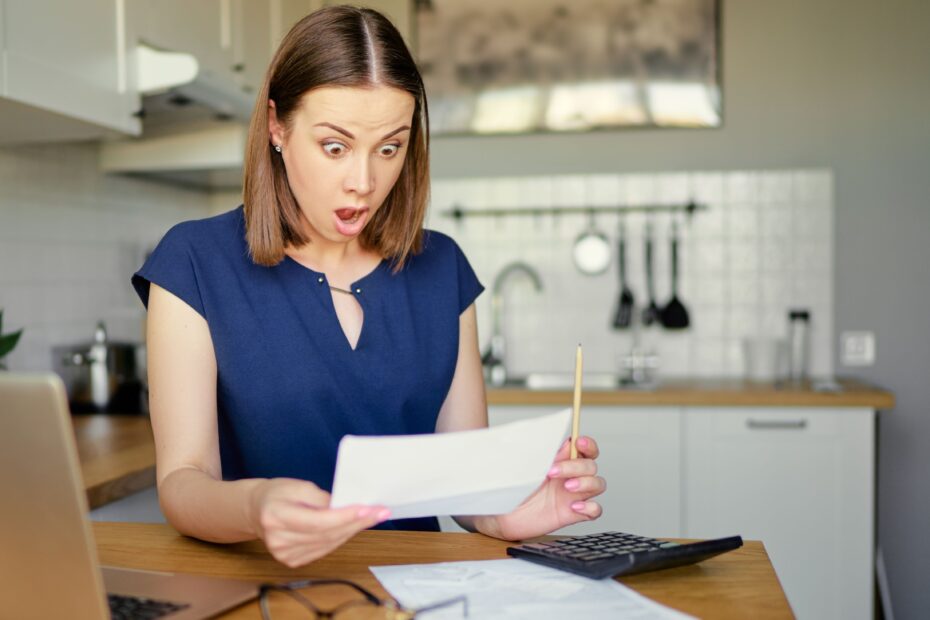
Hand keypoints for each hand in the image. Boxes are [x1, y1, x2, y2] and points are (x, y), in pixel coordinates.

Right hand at [248, 478, 388, 567]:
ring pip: (329, 544)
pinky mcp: (292, 560)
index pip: (319, 521)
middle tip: (379, 512)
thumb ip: (321, 498)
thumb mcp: (298, 486)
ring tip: (371, 517)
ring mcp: (284, 554)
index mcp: (276, 517)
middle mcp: (279, 540)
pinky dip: (340, 537)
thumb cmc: (277, 494)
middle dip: (356, 523)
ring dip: (352, 530)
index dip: (345, 517)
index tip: (368, 509)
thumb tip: (347, 506)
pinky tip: (353, 527)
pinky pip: (324, 549)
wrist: (257, 510)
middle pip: (327, 534)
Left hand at [486, 436, 604, 540]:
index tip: (579, 443)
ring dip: (587, 483)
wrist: (502, 513)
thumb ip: (548, 454)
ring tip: (567, 487)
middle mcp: (571, 476)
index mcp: (562, 461)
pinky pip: (595, 510)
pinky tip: (575, 506)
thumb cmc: (513, 488)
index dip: (588, 445)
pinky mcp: (573, 514)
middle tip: (552, 472)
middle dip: (575, 467)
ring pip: (598, 484)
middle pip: (591, 466)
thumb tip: (567, 442)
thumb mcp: (528, 466)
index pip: (585, 449)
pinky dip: (590, 507)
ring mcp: (573, 494)